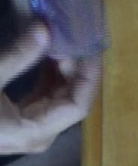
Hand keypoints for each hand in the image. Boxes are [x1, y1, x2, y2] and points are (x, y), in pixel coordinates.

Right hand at [0, 22, 99, 154]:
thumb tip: (45, 29)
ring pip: (58, 98)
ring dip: (62, 71)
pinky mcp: (20, 121)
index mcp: (36, 132)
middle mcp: (40, 136)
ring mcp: (31, 131)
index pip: (79, 105)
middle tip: (76, 37)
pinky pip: (43, 98)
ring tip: (62, 40)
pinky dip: (48, 77)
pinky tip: (48, 55)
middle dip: (76, 69)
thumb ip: (19, 56)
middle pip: (72, 100)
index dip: (88, 75)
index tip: (91, 47)